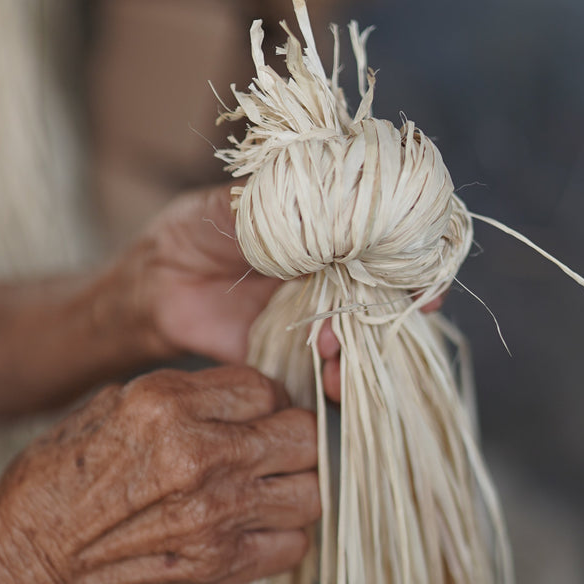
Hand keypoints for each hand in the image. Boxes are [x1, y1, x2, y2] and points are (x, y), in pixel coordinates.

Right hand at [0, 364, 318, 583]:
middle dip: (292, 439)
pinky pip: (293, 543)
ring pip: (312, 492)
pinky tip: (254, 526)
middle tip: (269, 449)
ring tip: (266, 488)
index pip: (266, 387)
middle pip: (304, 435)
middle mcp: (199, 454)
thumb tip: (243, 395)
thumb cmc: (64, 477)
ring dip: (295, 487)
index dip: (263, 401)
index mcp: (167, 404)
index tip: (249, 416)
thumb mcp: (112, 405)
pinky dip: (282, 535)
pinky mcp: (220, 563)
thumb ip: (183, 395)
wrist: (37, 558)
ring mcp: (215, 513)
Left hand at [132, 184, 445, 404]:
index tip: (426, 285)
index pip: (393, 246)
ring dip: (364, 351)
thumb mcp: (242, 204)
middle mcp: (336, 274)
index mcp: (332, 228)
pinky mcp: (295, 353)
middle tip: (377, 319)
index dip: (417, 264)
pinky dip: (338, 380)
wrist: (158, 281)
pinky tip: (331, 381)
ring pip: (364, 339)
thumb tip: (335, 205)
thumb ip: (286, 203)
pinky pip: (329, 372)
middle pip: (388, 297)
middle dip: (392, 314)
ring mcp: (319, 315)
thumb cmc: (200, 228)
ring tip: (333, 351)